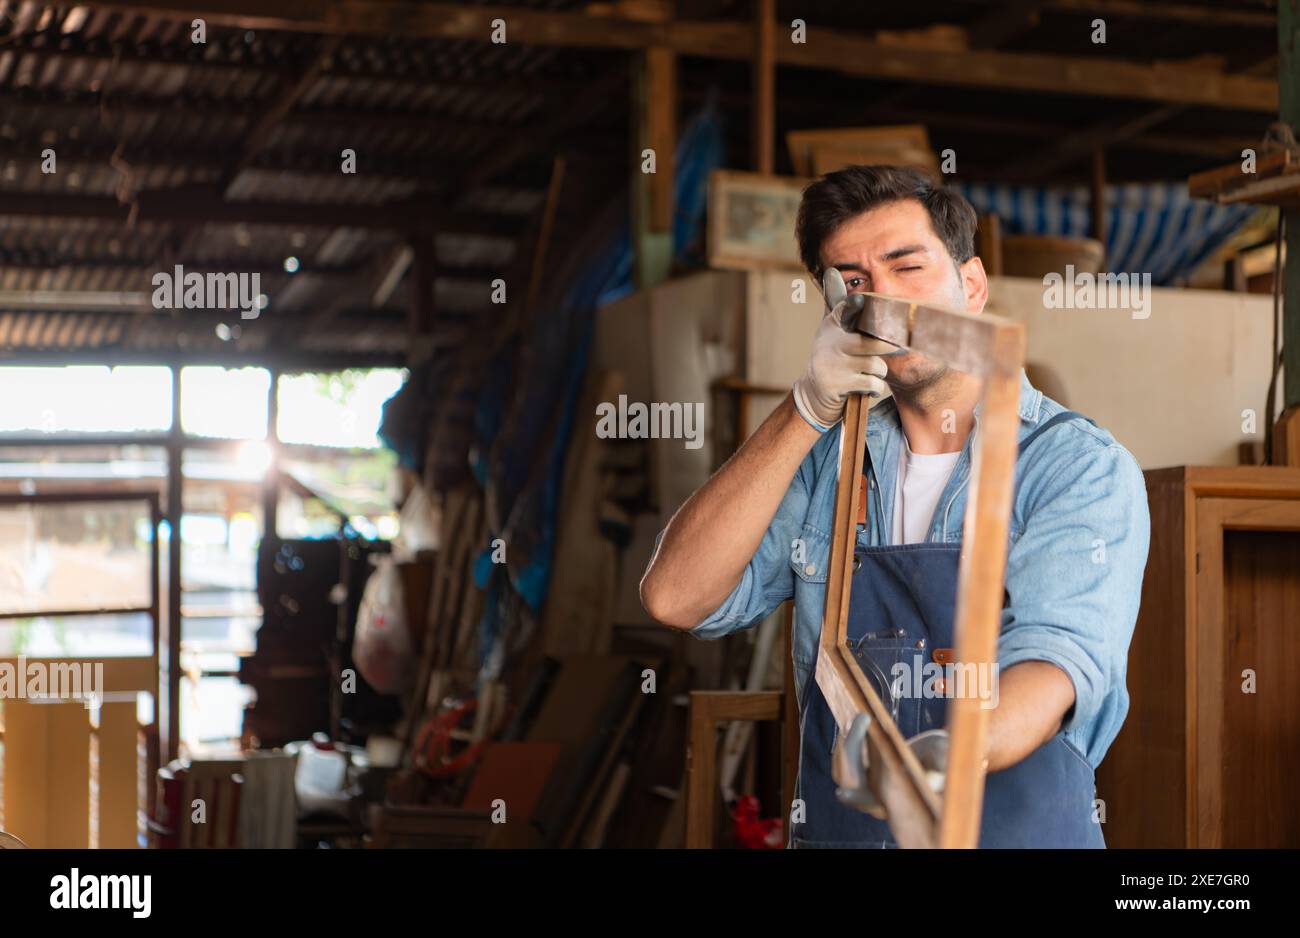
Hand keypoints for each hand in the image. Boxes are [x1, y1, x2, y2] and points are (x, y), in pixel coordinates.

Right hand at [791, 269, 898, 429]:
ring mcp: (835, 365)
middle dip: (887, 348)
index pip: (843, 312)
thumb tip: (831, 271)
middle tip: (894, 348)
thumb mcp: (829, 327)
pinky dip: (873, 386)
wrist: (815, 392)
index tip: (860, 300)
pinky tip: (862, 385)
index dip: (853, 306)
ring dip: (878, 371)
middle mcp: (831, 343)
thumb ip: (836, 302)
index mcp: (832, 325)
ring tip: (865, 370)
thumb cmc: (831, 353)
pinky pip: (872, 383)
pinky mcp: (839, 385)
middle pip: (873, 342)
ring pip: (877, 364)